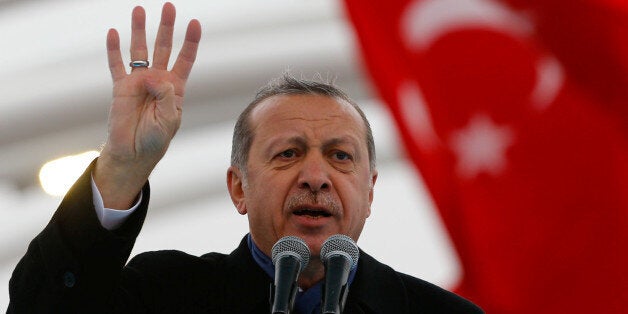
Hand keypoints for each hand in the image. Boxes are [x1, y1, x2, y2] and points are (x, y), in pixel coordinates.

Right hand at [94, 3, 200, 208]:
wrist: (133, 152)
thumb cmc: (155, 139)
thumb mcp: (169, 120)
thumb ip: (166, 98)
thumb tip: (155, 77)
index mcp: (175, 88)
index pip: (185, 59)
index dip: (190, 42)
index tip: (195, 23)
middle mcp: (158, 80)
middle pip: (164, 47)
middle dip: (166, 27)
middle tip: (169, 6)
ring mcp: (138, 82)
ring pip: (140, 50)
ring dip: (139, 30)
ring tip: (139, 10)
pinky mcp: (120, 88)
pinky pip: (117, 65)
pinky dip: (114, 50)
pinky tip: (113, 33)